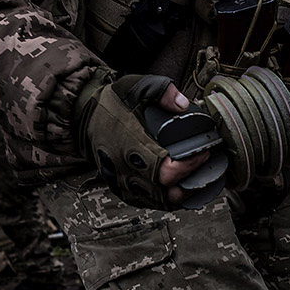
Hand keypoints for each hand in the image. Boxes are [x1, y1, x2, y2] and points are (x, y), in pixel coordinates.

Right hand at [76, 71, 210, 207]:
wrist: (82, 116)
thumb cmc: (110, 102)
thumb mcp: (135, 87)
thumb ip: (162, 91)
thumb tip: (183, 104)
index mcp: (132, 145)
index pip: (165, 169)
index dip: (189, 166)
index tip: (204, 153)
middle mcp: (126, 168)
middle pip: (165, 192)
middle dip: (191, 183)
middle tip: (207, 168)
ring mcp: (122, 180)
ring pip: (157, 202)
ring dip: (181, 195)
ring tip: (199, 181)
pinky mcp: (120, 186)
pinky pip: (146, 202)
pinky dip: (165, 200)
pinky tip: (180, 189)